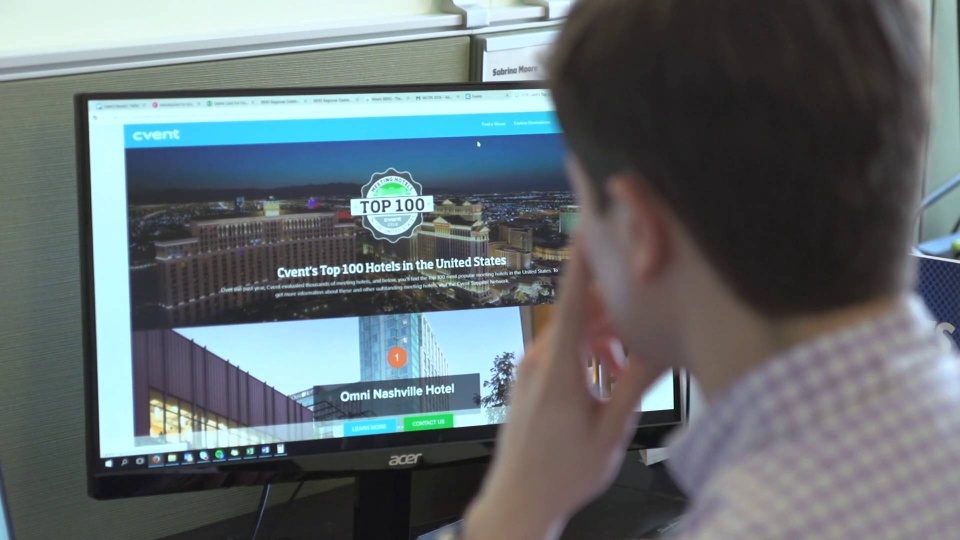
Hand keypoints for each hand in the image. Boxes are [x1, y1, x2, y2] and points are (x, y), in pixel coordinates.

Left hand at [464, 242, 666, 539]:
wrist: (518, 501)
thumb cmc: (562, 474)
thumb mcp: (610, 431)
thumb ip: (635, 386)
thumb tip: (663, 349)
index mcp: (558, 371)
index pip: (573, 301)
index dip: (584, 261)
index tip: (590, 225)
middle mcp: (537, 361)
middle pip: (579, 313)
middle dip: (613, 311)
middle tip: (644, 321)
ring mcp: (529, 368)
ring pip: (572, 331)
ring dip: (602, 338)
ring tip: (625, 368)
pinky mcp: (528, 378)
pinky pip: (560, 348)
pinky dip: (586, 352)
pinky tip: (606, 377)